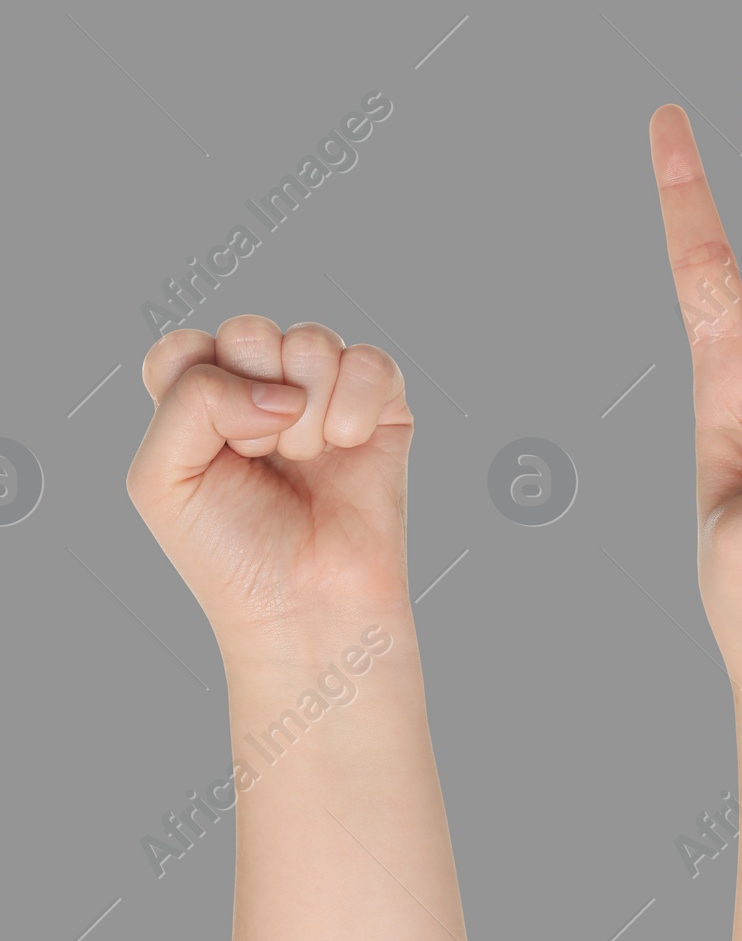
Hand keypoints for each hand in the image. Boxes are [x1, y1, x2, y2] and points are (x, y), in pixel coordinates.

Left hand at [127, 317, 413, 664]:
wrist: (307, 609)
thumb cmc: (233, 557)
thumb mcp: (160, 478)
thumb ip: (189, 399)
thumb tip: (279, 389)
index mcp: (204, 402)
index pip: (187, 346)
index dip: (201, 393)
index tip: (217, 453)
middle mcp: (264, 391)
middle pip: (250, 332)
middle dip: (255, 400)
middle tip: (265, 459)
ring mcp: (325, 398)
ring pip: (313, 342)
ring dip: (308, 413)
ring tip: (308, 461)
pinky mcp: (383, 411)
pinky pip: (371, 363)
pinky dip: (357, 408)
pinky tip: (348, 448)